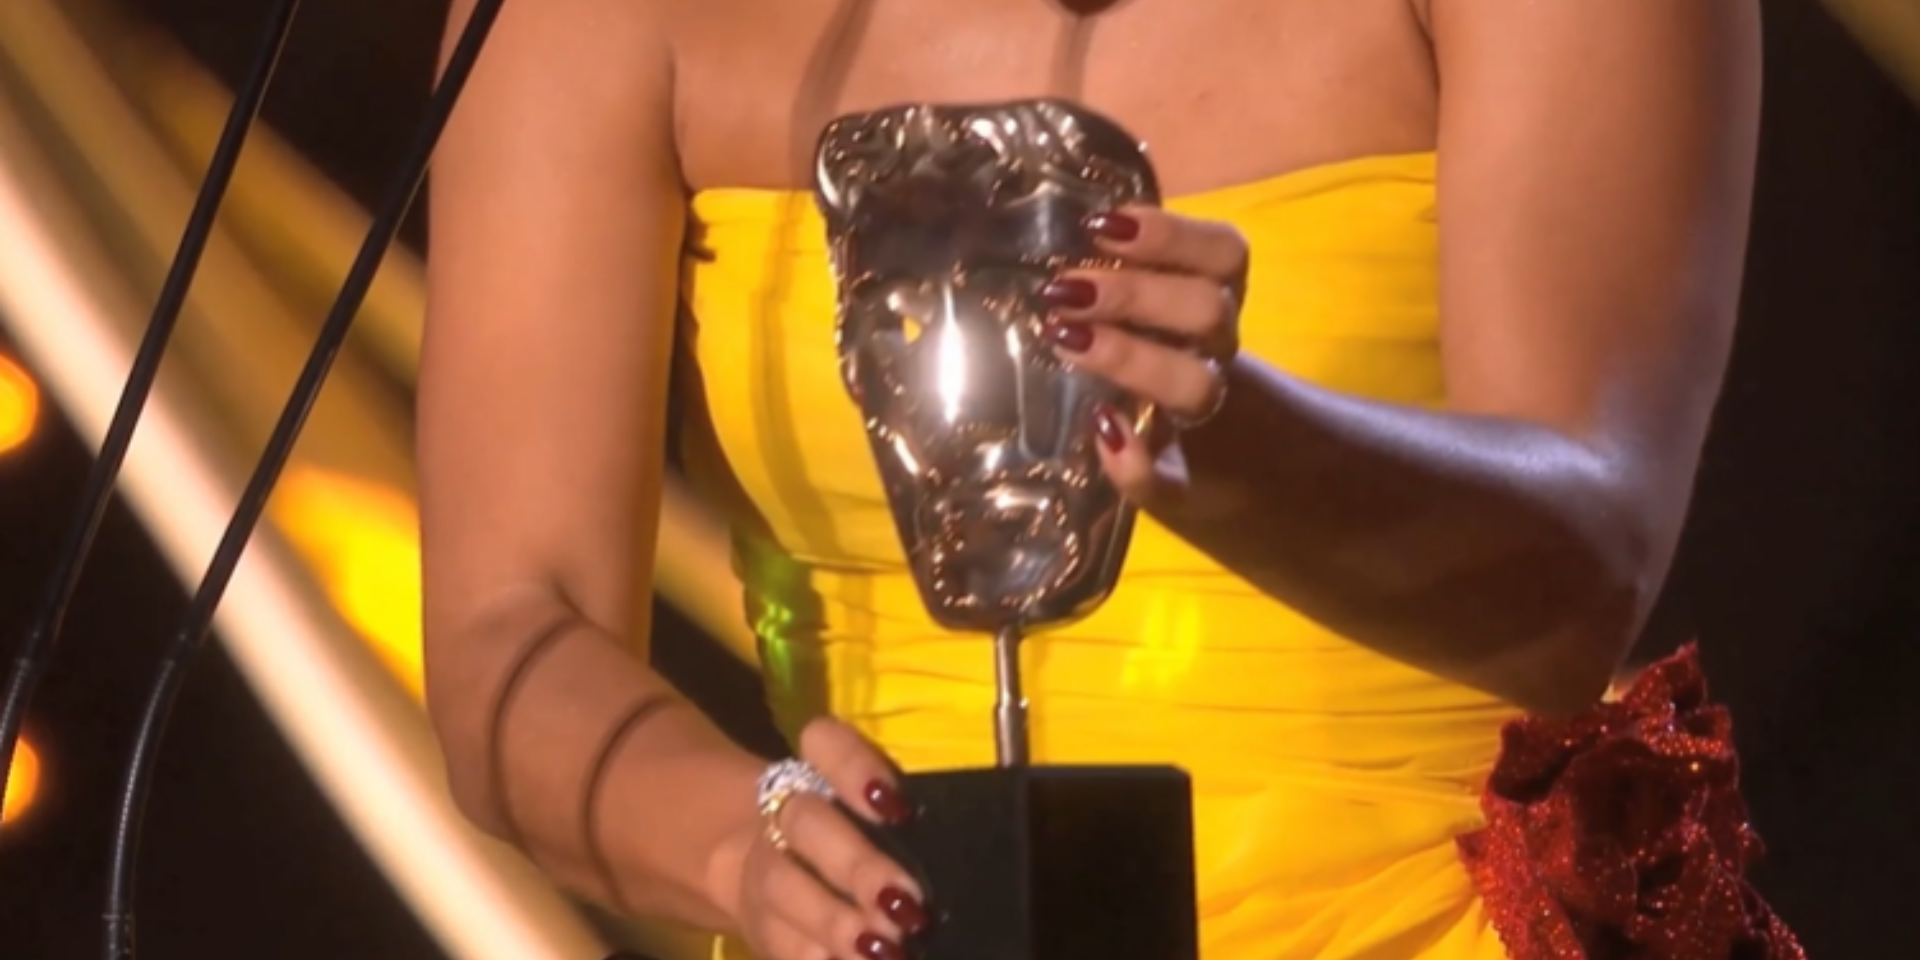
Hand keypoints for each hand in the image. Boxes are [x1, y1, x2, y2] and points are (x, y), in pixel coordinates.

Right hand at [713, 719, 927, 959]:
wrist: (765, 860)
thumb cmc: (856, 832)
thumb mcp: (875, 813)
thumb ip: (908, 820)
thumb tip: (979, 843)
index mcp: (819, 770)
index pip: (825, 743)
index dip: (855, 769)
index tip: (898, 807)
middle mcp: (786, 814)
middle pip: (807, 823)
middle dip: (857, 866)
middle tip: (906, 903)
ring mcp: (766, 869)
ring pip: (785, 887)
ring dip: (836, 923)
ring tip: (886, 950)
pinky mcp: (760, 923)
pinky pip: (781, 945)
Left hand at [1039, 207, 1248, 507]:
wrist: (1199, 452)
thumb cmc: (1145, 347)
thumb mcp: (1136, 299)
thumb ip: (1111, 264)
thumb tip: (1060, 225)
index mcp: (1212, 294)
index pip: (1222, 253)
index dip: (1170, 235)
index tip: (1101, 226)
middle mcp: (1215, 350)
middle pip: (1207, 310)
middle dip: (1136, 294)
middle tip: (1063, 288)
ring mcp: (1201, 418)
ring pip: (1197, 386)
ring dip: (1133, 359)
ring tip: (1065, 340)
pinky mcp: (1178, 482)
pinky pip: (1168, 481)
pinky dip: (1133, 462)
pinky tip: (1099, 432)